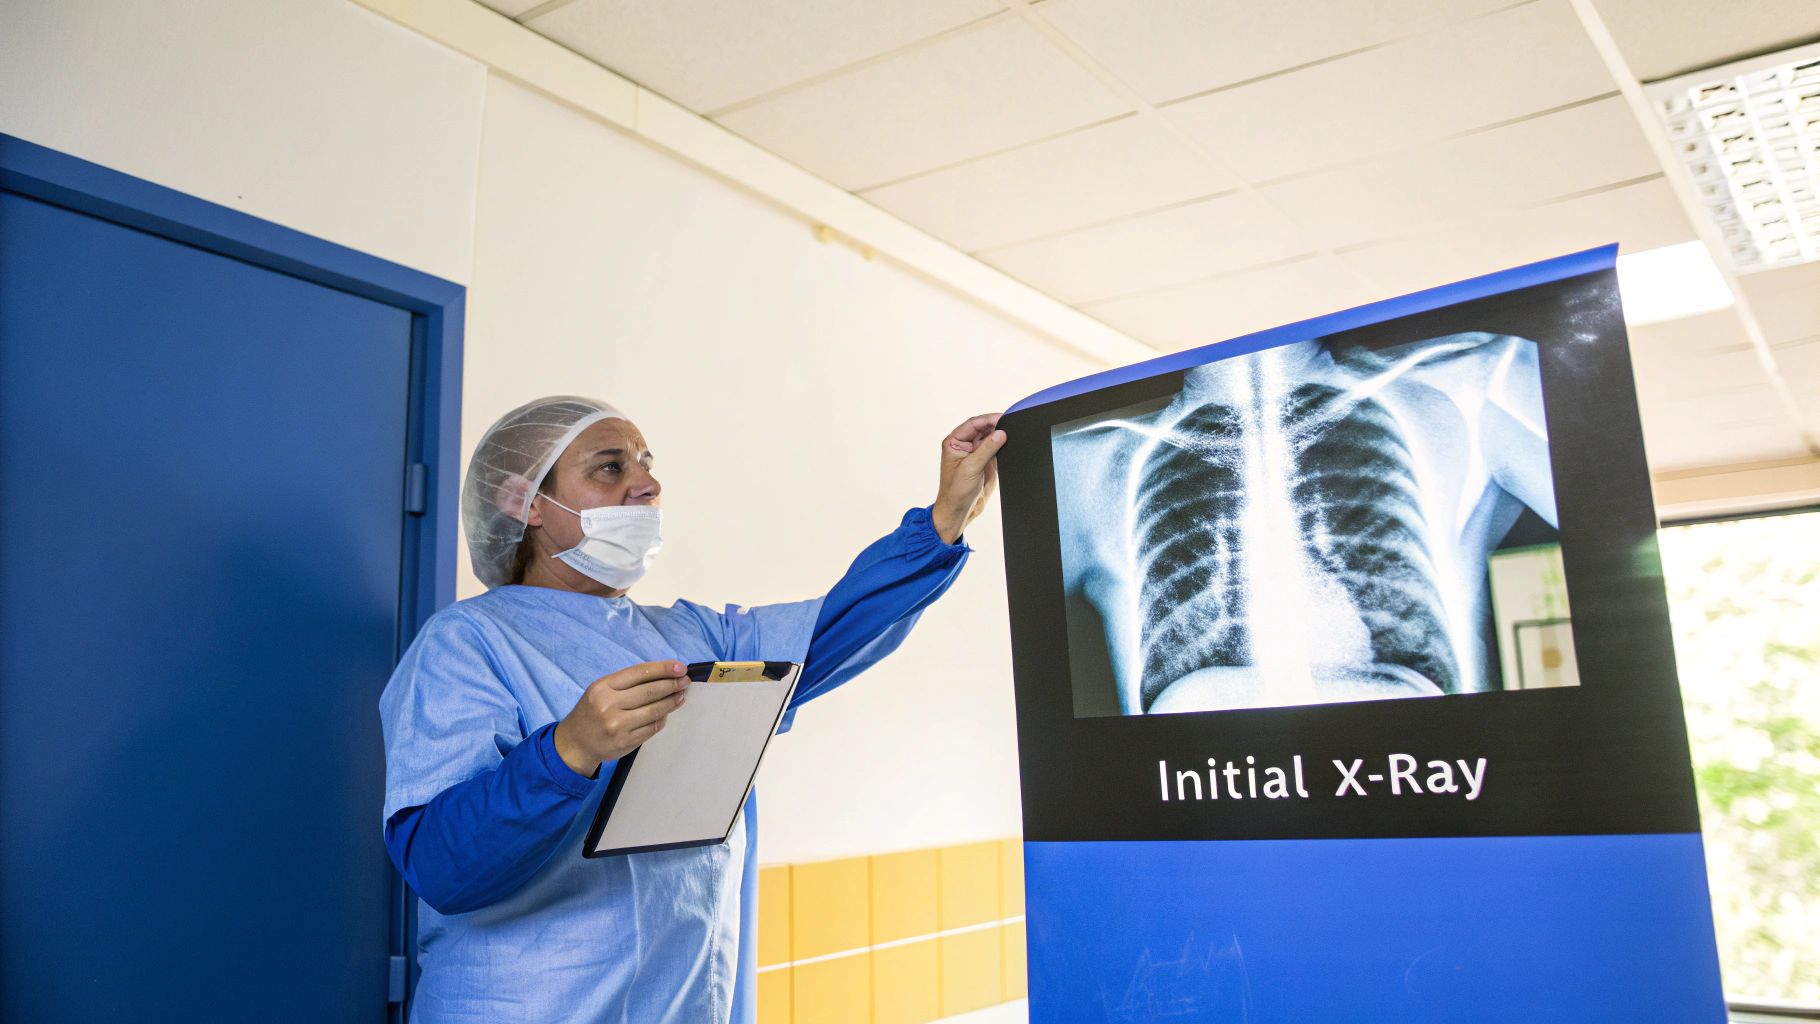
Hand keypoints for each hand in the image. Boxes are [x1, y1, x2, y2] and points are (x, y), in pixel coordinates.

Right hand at [553, 660, 690, 776]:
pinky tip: (667, 713)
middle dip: (672, 684)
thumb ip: (626, 683)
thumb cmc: (591, 711)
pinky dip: (662, 719)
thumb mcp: (600, 690)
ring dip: (672, 701)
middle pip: (650, 691)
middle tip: (685, 681)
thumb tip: (662, 676)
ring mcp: (618, 725)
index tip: (680, 667)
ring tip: (681, 695)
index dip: (662, 668)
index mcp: (603, 687)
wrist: (574, 743)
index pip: (639, 673)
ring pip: (654, 710)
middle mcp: (609, 705)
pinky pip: (652, 728)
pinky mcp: (625, 742)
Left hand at [931, 413, 1006, 543]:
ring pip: (992, 438)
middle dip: (997, 426)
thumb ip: (986, 449)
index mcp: (954, 442)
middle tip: (1012, 424)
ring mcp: (976, 453)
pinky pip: (997, 450)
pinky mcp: (986, 463)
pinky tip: (1011, 446)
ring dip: (1001, 436)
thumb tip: (1001, 433)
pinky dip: (1004, 447)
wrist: (959, 510)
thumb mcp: (971, 468)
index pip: (973, 424)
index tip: (1004, 417)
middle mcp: (965, 445)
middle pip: (983, 429)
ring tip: (1013, 434)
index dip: (989, 419)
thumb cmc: (956, 491)